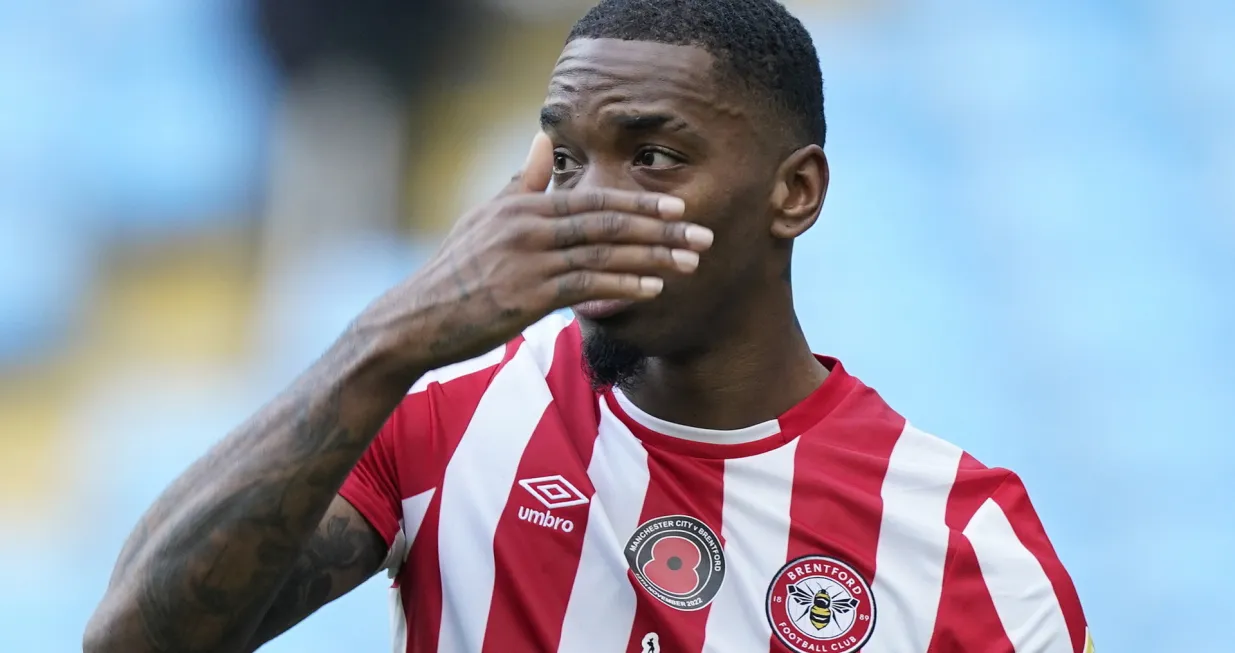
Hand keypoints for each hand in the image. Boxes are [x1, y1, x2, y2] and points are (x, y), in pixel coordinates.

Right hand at [356, 132, 713, 374]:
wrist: (416, 319)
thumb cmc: (455, 271)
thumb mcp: (485, 217)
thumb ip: (523, 181)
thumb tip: (545, 137)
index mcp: (523, 207)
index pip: (594, 200)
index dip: (640, 205)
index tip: (679, 210)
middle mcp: (528, 228)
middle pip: (608, 223)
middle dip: (661, 230)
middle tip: (703, 236)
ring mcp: (528, 262)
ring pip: (604, 254)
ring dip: (653, 260)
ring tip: (690, 265)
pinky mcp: (527, 297)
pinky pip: (586, 286)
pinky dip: (622, 285)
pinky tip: (652, 289)